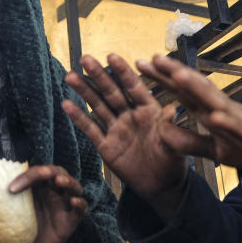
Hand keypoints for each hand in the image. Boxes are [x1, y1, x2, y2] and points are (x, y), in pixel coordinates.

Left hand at [9, 165, 86, 242]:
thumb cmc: (24, 229)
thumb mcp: (11, 215)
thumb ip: (0, 205)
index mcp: (39, 188)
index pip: (36, 173)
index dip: (25, 176)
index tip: (10, 189)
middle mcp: (54, 193)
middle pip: (58, 173)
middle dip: (50, 171)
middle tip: (42, 173)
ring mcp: (65, 205)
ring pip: (74, 186)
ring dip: (68, 181)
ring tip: (60, 182)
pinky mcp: (72, 220)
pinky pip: (82, 209)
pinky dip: (80, 204)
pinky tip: (74, 202)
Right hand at [62, 54, 186, 219]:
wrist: (162, 187)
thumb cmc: (172, 163)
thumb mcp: (175, 145)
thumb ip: (169, 128)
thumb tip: (172, 110)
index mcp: (149, 110)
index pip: (134, 87)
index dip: (123, 72)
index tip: (111, 56)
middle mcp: (130, 115)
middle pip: (112, 92)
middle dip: (99, 75)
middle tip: (85, 59)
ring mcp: (117, 130)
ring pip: (98, 107)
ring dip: (84, 91)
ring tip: (70, 76)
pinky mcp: (106, 146)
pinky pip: (91, 130)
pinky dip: (79, 118)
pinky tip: (66, 104)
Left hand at [138, 55, 241, 171]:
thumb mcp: (211, 148)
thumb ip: (186, 141)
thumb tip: (162, 129)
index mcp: (207, 112)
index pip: (181, 92)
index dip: (162, 77)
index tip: (140, 63)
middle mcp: (220, 110)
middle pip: (195, 89)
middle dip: (175, 73)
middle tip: (154, 58)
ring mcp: (236, 120)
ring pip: (215, 101)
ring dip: (199, 88)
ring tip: (178, 75)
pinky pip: (239, 129)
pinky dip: (228, 123)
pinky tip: (216, 117)